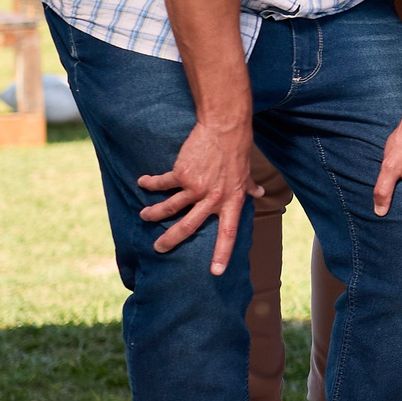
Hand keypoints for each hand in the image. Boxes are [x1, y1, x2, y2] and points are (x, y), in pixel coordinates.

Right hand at [139, 120, 263, 273]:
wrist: (225, 128)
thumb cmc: (237, 150)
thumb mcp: (246, 172)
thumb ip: (249, 186)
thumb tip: (259, 193)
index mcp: (232, 201)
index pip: (228, 233)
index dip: (222, 253)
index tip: (216, 272)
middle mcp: (214, 198)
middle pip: (189, 226)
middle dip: (171, 240)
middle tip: (158, 248)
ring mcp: (196, 187)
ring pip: (169, 208)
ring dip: (153, 213)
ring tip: (145, 216)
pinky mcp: (181, 174)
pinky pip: (161, 184)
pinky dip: (150, 183)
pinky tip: (142, 182)